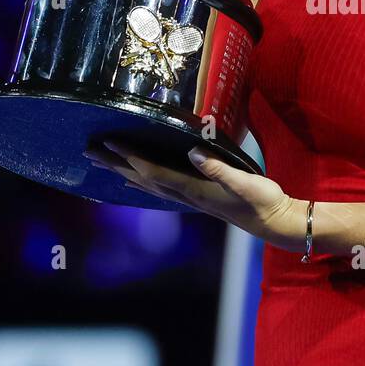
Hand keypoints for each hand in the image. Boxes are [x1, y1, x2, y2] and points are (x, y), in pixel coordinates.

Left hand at [84, 139, 307, 250]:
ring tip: (103, 164)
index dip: (130, 157)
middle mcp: (186, 195)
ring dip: (123, 173)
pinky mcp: (198, 197)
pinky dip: (143, 181)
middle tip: (89, 152)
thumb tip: (192, 152)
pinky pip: (161, 188)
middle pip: (141, 180)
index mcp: (193, 189)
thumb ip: (218, 168)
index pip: (153, 171)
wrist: (276, 223)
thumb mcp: (245, 182)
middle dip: (115, 165)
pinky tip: (138, 179)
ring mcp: (191, 198)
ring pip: (147, 185)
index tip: (109, 142)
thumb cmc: (263, 201)